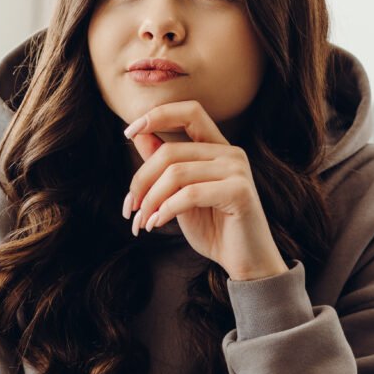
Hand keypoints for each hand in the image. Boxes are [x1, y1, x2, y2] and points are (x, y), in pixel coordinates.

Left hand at [122, 99, 289, 281]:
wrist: (244, 262)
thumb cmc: (213, 228)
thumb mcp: (180, 194)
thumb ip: (164, 165)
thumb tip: (139, 135)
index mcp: (217, 147)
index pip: (189, 111)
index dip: (158, 115)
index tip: (128, 132)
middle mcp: (230, 152)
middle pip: (170, 151)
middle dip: (141, 181)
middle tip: (130, 208)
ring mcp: (238, 170)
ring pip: (176, 173)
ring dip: (150, 200)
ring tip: (142, 222)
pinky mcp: (239, 191)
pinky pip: (190, 194)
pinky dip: (166, 210)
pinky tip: (156, 225)